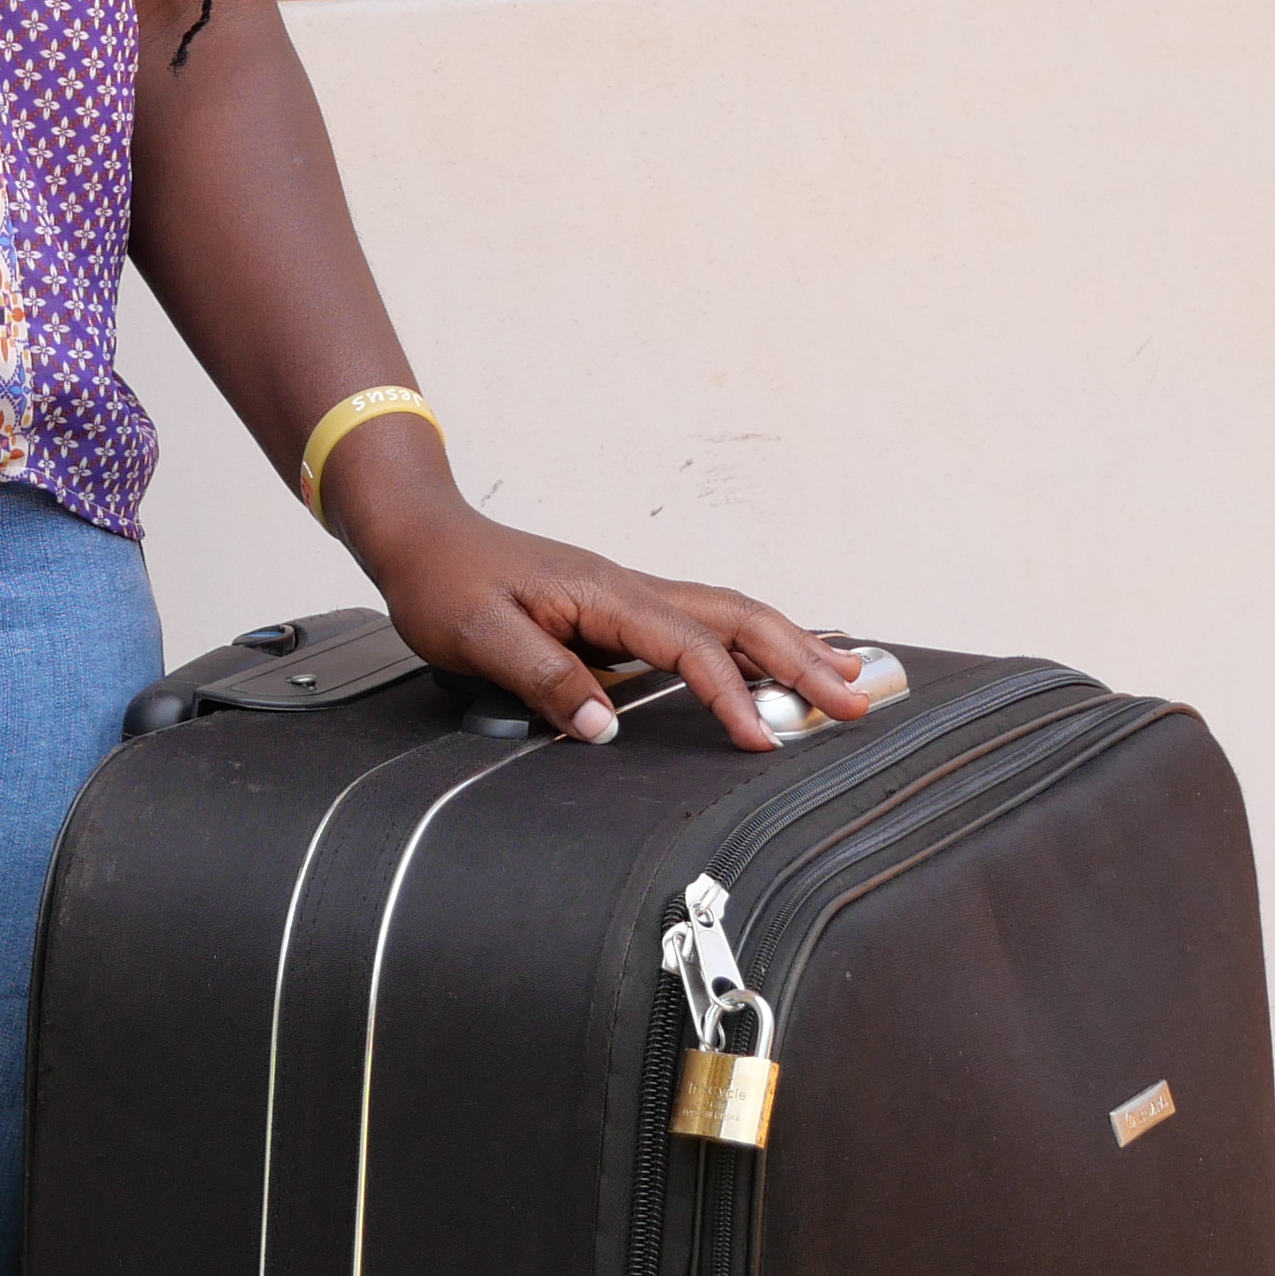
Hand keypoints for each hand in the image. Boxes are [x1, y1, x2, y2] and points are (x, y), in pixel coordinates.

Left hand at [344, 484, 877, 751]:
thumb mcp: (475, 635)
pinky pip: (703, 623)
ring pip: (729, 615)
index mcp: (602, 594)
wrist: (419, 533)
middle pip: (738, 617)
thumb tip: (604, 728)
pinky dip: (752, 642)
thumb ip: (540, 677)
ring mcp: (628, 596)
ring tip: (846, 682)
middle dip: (801, 660)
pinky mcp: (619, 610)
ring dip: (789, 646)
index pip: (688, 647)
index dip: (731, 695)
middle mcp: (628, 589)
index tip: (762, 742)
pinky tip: (775, 662)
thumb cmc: (441, 581)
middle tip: (855, 705)